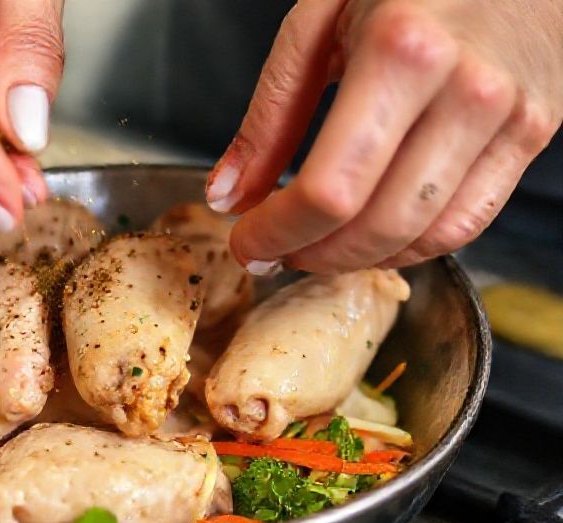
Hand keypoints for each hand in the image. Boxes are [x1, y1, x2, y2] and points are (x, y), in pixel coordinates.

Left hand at [206, 0, 562, 273]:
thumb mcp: (317, 22)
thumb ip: (271, 115)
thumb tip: (228, 195)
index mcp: (400, 50)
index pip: (330, 189)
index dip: (277, 232)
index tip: (245, 243)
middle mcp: (464, 89)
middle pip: (377, 224)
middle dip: (311, 254)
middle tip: (274, 253)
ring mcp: (508, 116)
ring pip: (426, 235)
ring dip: (358, 260)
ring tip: (316, 247)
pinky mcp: (533, 133)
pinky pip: (470, 222)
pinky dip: (413, 246)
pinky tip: (372, 237)